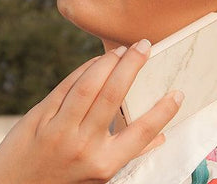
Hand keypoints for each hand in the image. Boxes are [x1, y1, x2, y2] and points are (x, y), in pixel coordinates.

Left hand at [0, 39, 182, 183]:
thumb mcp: (99, 177)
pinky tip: (96, 61)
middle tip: (145, 46)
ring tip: (122, 49)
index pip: (142, 132)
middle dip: (132, 66)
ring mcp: (59, 130)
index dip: (162, 112)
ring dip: (108, 61)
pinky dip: (83, 70)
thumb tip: (160, 138)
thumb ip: (127, 155)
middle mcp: (83, 146)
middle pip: (113, 96)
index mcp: (105, 164)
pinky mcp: (39, 117)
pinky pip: (66, 87)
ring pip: (88, 86)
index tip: (177, 93)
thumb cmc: (62, 183)